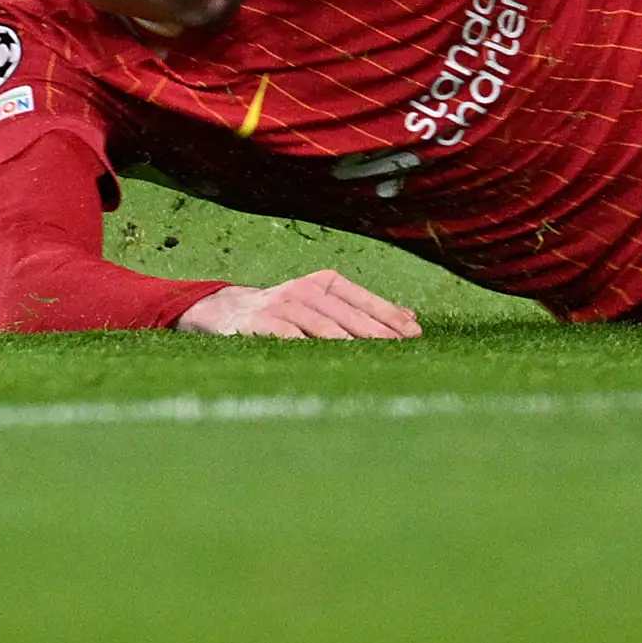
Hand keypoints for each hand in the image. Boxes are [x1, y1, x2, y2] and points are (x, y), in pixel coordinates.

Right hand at [176, 270, 421, 338]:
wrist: (227, 310)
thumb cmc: (285, 311)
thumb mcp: (322, 302)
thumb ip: (361, 309)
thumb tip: (409, 318)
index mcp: (324, 283)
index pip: (363, 298)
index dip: (389, 314)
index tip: (414, 332)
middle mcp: (304, 289)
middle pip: (346, 311)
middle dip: (375, 329)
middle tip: (399, 345)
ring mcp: (281, 304)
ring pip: (319, 323)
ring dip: (345, 339)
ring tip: (369, 352)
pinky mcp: (259, 322)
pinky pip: (287, 336)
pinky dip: (305, 347)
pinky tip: (322, 359)